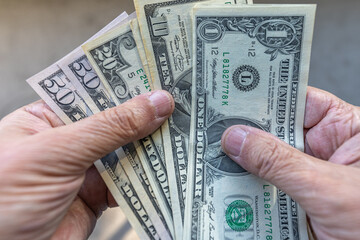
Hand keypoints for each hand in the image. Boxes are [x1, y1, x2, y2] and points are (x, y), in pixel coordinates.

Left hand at [0, 91, 173, 239]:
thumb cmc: (2, 199)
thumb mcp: (57, 152)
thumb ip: (109, 128)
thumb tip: (154, 103)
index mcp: (48, 118)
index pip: (93, 92)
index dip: (125, 83)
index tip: (157, 74)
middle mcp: (69, 142)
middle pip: (115, 122)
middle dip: (145, 116)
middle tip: (178, 102)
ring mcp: (85, 170)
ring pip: (127, 152)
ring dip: (151, 147)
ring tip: (180, 132)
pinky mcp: (98, 197)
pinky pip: (131, 182)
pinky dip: (150, 178)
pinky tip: (165, 169)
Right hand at [221, 87, 359, 239]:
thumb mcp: (328, 188)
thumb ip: (279, 162)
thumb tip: (237, 139)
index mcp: (346, 131)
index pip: (300, 102)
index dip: (266, 96)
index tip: (233, 96)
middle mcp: (326, 150)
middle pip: (278, 132)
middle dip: (248, 134)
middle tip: (215, 131)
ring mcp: (311, 177)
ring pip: (269, 162)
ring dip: (245, 164)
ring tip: (215, 158)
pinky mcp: (299, 202)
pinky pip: (268, 188)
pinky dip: (250, 189)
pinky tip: (229, 186)